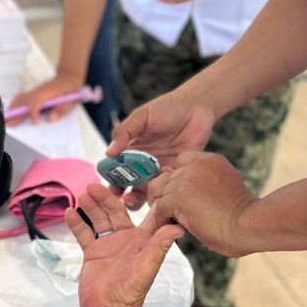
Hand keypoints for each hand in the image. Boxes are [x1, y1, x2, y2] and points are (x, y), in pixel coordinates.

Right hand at [7, 71, 83, 125]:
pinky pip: (21, 98)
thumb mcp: (71, 101)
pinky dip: (15, 105)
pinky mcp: (33, 93)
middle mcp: (39, 91)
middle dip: (16, 112)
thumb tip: (51, 118)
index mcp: (48, 92)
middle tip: (10, 124)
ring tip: (7, 120)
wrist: (68, 77)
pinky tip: (12, 113)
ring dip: (13, 108)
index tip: (34, 122)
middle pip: (23, 100)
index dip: (33, 112)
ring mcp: (35, 91)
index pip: (37, 101)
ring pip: (20, 98)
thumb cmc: (70, 90)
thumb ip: (61, 110)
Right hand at [65, 183, 185, 306]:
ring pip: (99, 219)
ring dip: (91, 206)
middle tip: (94, 184)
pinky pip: (84, 233)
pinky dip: (77, 223)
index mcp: (143, 241)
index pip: (145, 214)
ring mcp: (109, 245)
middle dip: (106, 198)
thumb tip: (178, 227)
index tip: (142, 177)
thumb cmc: (130, 294)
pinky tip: (69, 212)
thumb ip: (159, 246)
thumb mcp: (146, 268)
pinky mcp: (93, 253)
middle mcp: (127, 239)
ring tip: (82, 194)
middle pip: (116, 211)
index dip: (145, 197)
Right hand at [107, 92, 216, 208]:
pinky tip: (166, 182)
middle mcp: (143, 163)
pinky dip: (166, 189)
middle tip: (125, 199)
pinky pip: (169, 186)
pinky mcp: (177, 172)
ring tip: (146, 198)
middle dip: (126, 195)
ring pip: (149, 191)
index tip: (110, 191)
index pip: (117, 170)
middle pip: (130, 185)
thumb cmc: (166, 108)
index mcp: (131, 150)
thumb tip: (109, 153)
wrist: (197, 107)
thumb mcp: (142, 117)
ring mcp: (160, 169)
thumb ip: (124, 132)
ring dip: (145, 198)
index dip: (111, 181)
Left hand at [148, 152, 257, 257]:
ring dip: (163, 205)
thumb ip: (210, 181)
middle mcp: (196, 165)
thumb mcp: (228, 184)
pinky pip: (159, 207)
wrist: (249, 224)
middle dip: (168, 192)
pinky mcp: (179, 198)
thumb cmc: (245, 214)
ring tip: (169, 218)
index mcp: (211, 160)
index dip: (179, 177)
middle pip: (168, 175)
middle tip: (172, 209)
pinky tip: (169, 226)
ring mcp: (186, 180)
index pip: (182, 160)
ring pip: (159, 190)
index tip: (183, 194)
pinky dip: (162, 218)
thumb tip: (194, 193)